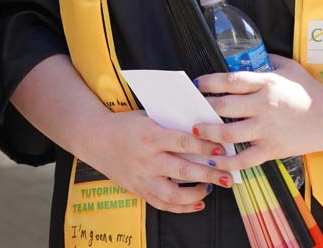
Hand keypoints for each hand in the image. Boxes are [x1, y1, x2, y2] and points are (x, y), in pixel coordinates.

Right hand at [81, 109, 226, 213]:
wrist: (95, 139)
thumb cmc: (125, 125)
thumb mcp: (148, 117)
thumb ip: (171, 125)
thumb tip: (203, 131)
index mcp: (150, 136)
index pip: (183, 142)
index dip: (205, 146)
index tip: (222, 149)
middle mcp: (147, 159)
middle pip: (184, 170)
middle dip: (209, 174)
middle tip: (227, 175)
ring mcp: (142, 177)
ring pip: (174, 193)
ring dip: (197, 193)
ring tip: (211, 187)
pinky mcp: (138, 190)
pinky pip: (163, 204)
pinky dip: (182, 207)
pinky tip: (197, 202)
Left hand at [192, 55, 322, 171]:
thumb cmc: (309, 91)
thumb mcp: (289, 67)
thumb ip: (267, 60)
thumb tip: (245, 55)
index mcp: (266, 83)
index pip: (230, 80)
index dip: (208, 82)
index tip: (197, 84)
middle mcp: (263, 106)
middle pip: (224, 106)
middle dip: (203, 107)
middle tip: (191, 107)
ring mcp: (266, 130)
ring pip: (228, 134)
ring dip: (208, 132)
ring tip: (195, 130)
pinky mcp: (271, 149)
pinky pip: (244, 160)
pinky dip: (226, 162)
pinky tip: (214, 160)